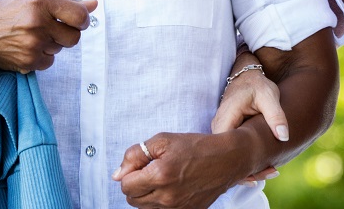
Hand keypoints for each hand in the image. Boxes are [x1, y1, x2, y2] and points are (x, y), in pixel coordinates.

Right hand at [0, 0, 96, 72]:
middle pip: (74, 37)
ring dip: (52, 43)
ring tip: (33, 34)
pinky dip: (43, 55)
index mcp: (40, 1)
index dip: (83, 20)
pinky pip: (50, 61)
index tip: (78, 20)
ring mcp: (32, 43)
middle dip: (68, 33)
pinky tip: (28, 46)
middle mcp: (37, 22)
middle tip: (53, 28)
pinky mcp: (28, 61)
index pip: (79, 16)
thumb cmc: (8, 11)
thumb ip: (66, 2)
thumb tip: (93, 4)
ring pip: (61, 48)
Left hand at [112, 131, 252, 208]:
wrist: (226, 160)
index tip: (142, 164)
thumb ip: (135, 155)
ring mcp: (177, 208)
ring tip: (160, 178)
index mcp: (160, 175)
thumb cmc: (195, 147)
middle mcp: (167, 196)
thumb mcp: (162, 140)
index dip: (129, 172)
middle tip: (150, 170)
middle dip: (135, 184)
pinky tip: (169, 188)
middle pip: (132, 200)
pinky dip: (159, 202)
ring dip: (146, 194)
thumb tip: (117, 175)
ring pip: (144, 208)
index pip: (125, 185)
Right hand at [210, 59, 284, 182]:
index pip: (226, 151)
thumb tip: (283, 136)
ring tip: (271, 171)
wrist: (246, 74)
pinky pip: (233, 150)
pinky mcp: (227, 132)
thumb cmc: (257, 84)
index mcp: (225, 119)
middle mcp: (218, 127)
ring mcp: (221, 130)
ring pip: (229, 155)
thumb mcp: (269, 96)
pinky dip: (246, 160)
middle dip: (247, 171)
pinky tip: (264, 166)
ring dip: (247, 167)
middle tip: (272, 173)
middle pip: (226, 157)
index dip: (242, 165)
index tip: (262, 170)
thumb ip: (275, 115)